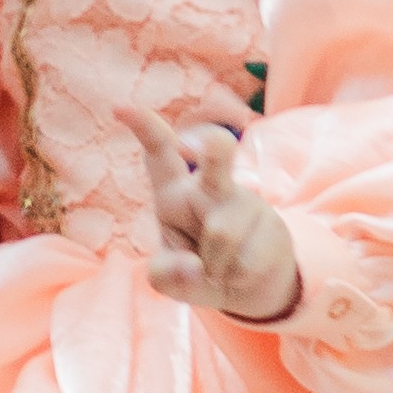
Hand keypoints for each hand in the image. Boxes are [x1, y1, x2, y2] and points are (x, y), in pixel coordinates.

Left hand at [128, 107, 300, 323]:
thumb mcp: (170, 279)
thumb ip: (166, 275)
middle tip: (213, 142)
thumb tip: (194, 267)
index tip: (120, 107)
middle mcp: (210, 187)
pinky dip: (237, 277)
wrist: (250, 285)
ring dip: (217, 266)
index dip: (144, 128)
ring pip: (221, 233)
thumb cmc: (199, 269)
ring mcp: (244, 202)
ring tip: (220, 266)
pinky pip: (245, 260)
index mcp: (175, 193)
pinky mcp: (272, 223)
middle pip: (217, 157)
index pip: (159, 154)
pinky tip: (241, 270)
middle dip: (216, 148)